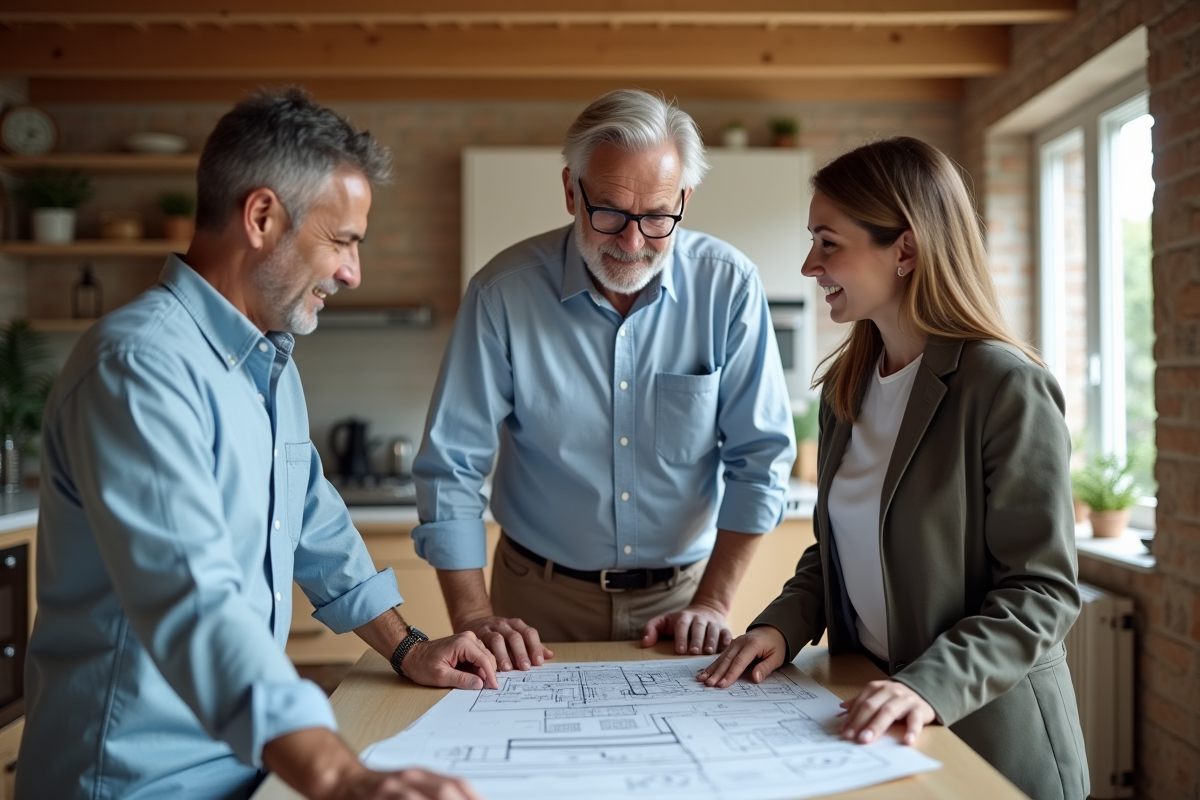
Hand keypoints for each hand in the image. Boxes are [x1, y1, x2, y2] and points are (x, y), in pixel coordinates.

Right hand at [263, 727, 484, 799]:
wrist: (339, 780)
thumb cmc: (379, 789)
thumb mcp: (410, 784)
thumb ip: (436, 789)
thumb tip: (470, 795)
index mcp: (419, 775)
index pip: (455, 785)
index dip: (474, 796)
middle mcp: (405, 781)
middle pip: (442, 794)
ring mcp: (387, 791)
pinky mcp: (372, 799)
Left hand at [398, 632, 498, 689]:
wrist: (411, 655)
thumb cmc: (422, 665)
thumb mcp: (441, 676)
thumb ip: (462, 680)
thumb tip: (480, 684)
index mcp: (463, 643)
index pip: (484, 659)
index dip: (490, 675)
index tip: (494, 688)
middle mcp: (468, 638)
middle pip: (487, 657)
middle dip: (489, 673)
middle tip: (489, 689)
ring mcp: (467, 640)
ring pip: (485, 657)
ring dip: (484, 671)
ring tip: (481, 685)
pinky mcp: (466, 645)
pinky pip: (478, 657)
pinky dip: (479, 668)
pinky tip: (475, 678)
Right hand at [457, 615, 553, 671]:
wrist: (474, 621)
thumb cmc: (499, 633)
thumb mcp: (516, 636)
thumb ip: (531, 646)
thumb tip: (550, 655)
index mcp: (517, 625)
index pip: (529, 633)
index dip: (535, 647)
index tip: (539, 662)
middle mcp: (504, 624)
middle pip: (515, 636)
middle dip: (521, 652)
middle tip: (525, 667)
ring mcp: (490, 628)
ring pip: (498, 639)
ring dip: (504, 654)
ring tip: (508, 668)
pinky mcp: (478, 635)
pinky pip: (483, 644)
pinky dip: (489, 655)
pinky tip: (492, 666)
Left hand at [642, 602, 732, 654]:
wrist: (707, 609)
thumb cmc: (681, 621)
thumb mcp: (664, 621)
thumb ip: (652, 629)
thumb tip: (644, 643)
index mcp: (684, 617)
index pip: (682, 625)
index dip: (681, 637)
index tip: (680, 650)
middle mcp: (699, 618)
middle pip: (698, 628)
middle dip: (696, 639)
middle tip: (694, 652)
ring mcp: (713, 623)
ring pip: (713, 631)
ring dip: (711, 641)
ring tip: (708, 652)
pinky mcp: (723, 628)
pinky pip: (727, 633)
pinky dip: (727, 640)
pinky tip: (725, 648)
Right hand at [694, 625, 786, 686]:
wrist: (774, 629)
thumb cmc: (777, 645)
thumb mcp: (777, 657)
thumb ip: (766, 667)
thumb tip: (755, 678)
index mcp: (752, 644)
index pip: (739, 661)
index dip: (730, 674)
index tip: (722, 685)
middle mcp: (740, 642)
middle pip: (727, 660)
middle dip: (717, 673)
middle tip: (708, 684)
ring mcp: (735, 643)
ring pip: (722, 658)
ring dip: (711, 669)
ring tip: (702, 679)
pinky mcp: (731, 646)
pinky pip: (721, 656)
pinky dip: (713, 665)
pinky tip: (705, 672)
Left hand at [839, 679, 935, 745]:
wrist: (924, 693)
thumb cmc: (896, 699)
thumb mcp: (878, 697)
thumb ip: (862, 702)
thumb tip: (843, 707)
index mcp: (876, 688)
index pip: (861, 703)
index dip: (852, 718)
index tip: (844, 733)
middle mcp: (890, 691)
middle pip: (872, 707)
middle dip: (860, 723)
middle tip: (852, 738)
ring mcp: (905, 699)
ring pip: (889, 712)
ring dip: (877, 726)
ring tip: (868, 739)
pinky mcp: (920, 709)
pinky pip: (915, 720)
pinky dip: (911, 731)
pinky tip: (906, 741)